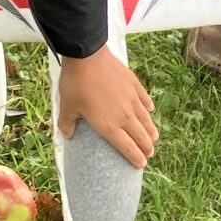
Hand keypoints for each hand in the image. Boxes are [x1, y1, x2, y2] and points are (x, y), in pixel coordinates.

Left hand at [55, 47, 158, 168]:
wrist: (87, 56)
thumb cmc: (76, 83)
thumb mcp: (66, 107)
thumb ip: (67, 124)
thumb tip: (67, 134)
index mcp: (108, 126)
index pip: (126, 147)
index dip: (135, 158)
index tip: (140, 165)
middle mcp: (124, 116)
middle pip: (140, 136)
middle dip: (146, 148)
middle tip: (149, 154)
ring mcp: (131, 99)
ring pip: (146, 120)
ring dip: (151, 131)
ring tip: (154, 137)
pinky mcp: (134, 85)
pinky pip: (144, 100)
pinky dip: (148, 108)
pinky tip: (149, 110)